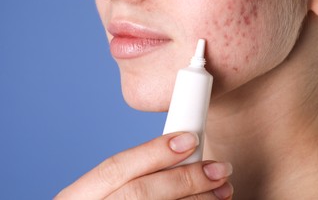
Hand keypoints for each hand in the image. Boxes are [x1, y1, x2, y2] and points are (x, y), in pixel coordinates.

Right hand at [55, 132, 233, 198]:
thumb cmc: (120, 199)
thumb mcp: (113, 191)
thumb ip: (137, 175)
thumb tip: (181, 146)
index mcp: (78, 198)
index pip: (114, 168)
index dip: (153, 151)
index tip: (190, 139)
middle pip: (140, 192)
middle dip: (184, 178)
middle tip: (219, 169)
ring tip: (224, 190)